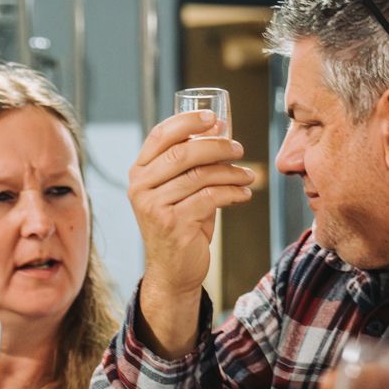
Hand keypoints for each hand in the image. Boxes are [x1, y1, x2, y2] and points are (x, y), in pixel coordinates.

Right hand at [129, 113, 255, 352]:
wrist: (173, 271)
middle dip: (217, 146)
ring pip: (200, 176)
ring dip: (231, 172)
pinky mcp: (172, 223)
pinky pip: (210, 198)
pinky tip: (244, 193)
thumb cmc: (181, 224)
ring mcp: (154, 206)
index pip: (161, 135)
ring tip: (248, 174)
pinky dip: (233, 192)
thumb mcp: (180, 189)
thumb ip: (192, 162)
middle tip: (239, 148)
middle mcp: (141, 187)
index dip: (188, 122)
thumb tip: (220, 126)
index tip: (214, 117)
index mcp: (140, 172)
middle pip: (183, 154)